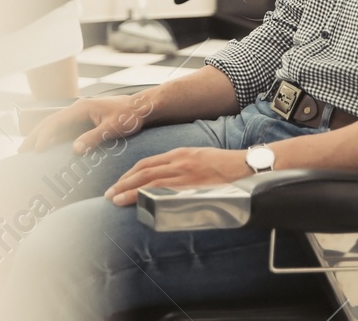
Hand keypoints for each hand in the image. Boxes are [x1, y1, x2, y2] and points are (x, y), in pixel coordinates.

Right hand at [17, 94, 154, 154]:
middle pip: (50, 122)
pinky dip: (53, 138)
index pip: (56, 122)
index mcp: (81, 108)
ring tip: (28, 149)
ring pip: (55, 126)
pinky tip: (48, 148)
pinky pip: (65, 130)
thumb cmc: (130, 116)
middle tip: (21, 150)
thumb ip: (93, 138)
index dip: (44, 136)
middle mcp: (78, 109)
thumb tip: (74, 149)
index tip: (37, 150)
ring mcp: (80, 116)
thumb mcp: (113, 128)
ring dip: (41, 136)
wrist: (142, 108)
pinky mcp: (85, 122)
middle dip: (34, 135)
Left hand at [102, 147, 252, 206]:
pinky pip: (166, 192)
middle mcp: (180, 161)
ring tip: (115, 199)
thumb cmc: (227, 166)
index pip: (148, 163)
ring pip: (150, 181)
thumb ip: (183, 167)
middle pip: (144, 171)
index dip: (130, 173)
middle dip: (123, 182)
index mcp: (181, 153)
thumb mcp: (200, 159)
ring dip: (129, 190)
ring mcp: (186, 173)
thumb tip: (166, 181)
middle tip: (109, 194)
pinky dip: (149, 197)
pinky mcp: (194, 185)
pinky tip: (138, 203)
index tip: (119, 183)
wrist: (248, 166)